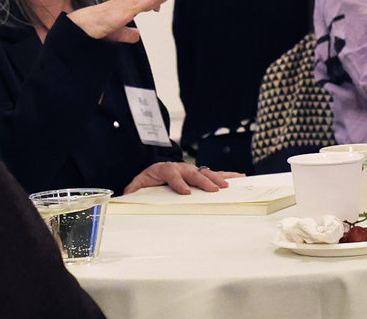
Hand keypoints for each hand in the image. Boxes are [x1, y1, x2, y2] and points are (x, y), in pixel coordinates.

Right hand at [67, 0, 182, 42]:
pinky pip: (145, 2)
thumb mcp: (115, 34)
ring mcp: (126, 5)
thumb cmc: (94, 28)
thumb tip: (138, 35)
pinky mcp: (125, 11)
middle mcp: (125, 1)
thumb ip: (127, 34)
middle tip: (167, 0)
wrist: (80, 28)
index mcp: (123, 5)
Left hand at [123, 161, 244, 194]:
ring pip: (206, 172)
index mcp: (164, 169)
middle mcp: (180, 167)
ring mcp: (191, 169)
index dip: (178, 183)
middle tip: (212, 190)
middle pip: (193, 173)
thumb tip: (127, 198)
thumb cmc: (149, 178)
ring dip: (217, 178)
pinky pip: (214, 173)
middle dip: (203, 181)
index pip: (172, 175)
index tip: (185, 192)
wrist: (155, 169)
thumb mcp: (137, 183)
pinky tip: (239, 176)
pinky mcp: (199, 173)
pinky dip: (227, 174)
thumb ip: (133, 190)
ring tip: (226, 186)